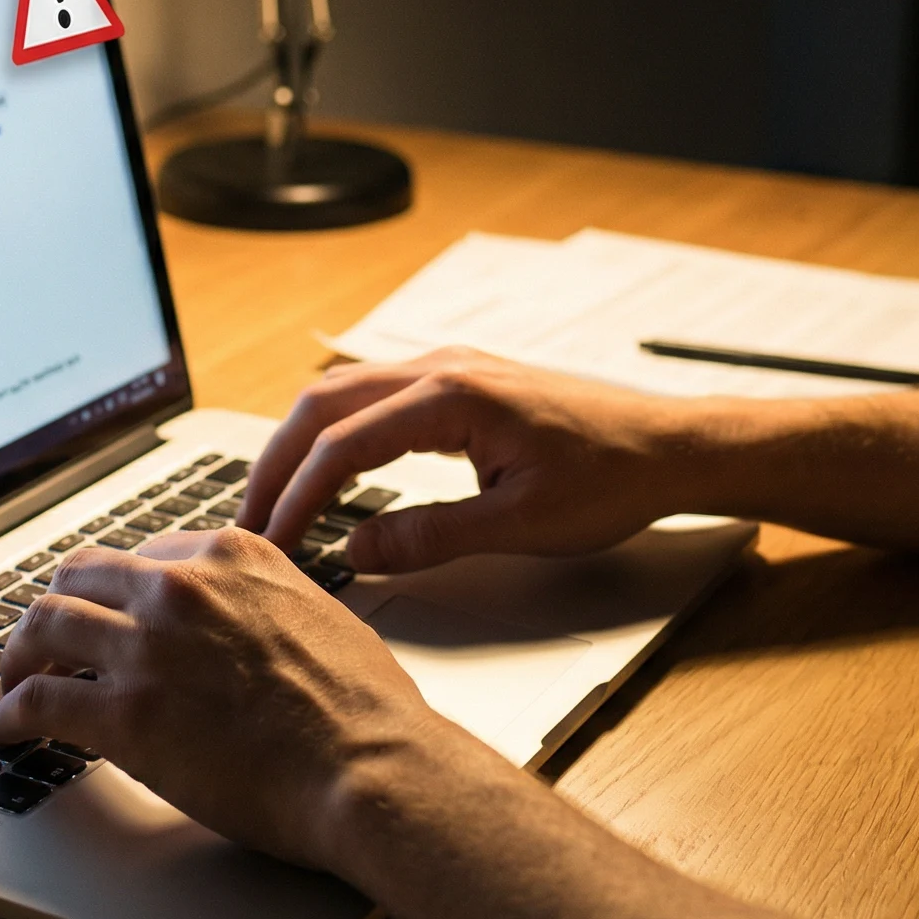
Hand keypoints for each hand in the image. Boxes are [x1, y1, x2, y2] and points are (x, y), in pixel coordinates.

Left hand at [0, 528, 465, 868]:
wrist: (372, 767)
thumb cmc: (364, 710)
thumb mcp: (318, 615)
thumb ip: (263, 604)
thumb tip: (242, 627)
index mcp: (231, 555)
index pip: (142, 555)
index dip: (115, 593)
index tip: (106, 618)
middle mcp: (181, 586)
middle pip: (78, 575)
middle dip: (56, 610)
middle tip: (43, 645)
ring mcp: (147, 647)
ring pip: (43, 625)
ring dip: (18, 656)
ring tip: (12, 684)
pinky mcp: (125, 715)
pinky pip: (36, 701)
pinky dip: (10, 715)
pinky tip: (9, 732)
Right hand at [239, 348, 700, 572]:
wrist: (672, 447)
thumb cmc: (613, 479)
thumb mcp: (521, 526)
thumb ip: (430, 538)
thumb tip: (356, 551)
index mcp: (453, 396)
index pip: (342, 444)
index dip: (296, 499)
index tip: (270, 544)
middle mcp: (443, 367)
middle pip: (322, 405)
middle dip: (276, 465)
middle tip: (247, 523)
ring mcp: (450, 367)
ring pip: (342, 393)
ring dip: (301, 444)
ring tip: (275, 500)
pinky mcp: (461, 381)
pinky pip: (374, 396)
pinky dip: (335, 432)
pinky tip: (328, 471)